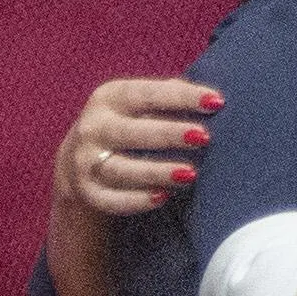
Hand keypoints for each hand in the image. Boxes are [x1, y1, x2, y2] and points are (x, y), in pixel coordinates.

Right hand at [58, 77, 217, 221]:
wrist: (79, 156)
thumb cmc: (129, 122)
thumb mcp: (140, 102)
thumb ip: (171, 96)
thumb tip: (212, 100)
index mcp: (109, 97)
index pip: (147, 94)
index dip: (182, 97)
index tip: (217, 102)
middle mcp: (93, 128)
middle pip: (130, 132)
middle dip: (168, 134)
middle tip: (204, 137)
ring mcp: (85, 162)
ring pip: (121, 169)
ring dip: (156, 171)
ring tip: (190, 173)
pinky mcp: (88, 192)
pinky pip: (112, 199)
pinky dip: (136, 200)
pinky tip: (163, 197)